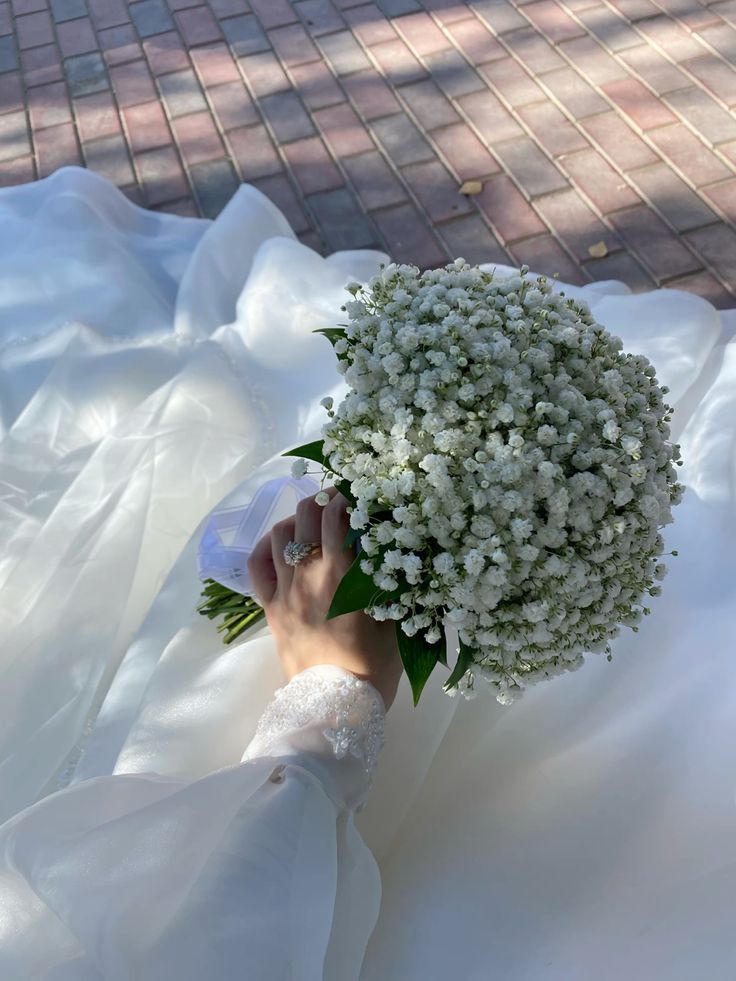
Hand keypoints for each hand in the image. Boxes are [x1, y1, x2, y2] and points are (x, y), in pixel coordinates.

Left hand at [247, 486, 402, 709]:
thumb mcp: (394, 619)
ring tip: (312, 522)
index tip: (359, 494)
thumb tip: (394, 552)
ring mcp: (284, 590)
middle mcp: (308, 574)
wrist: (335, 708)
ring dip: (296, 520)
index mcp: (341, 574)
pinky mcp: (269, 609)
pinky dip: (266, 547)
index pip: (338, 516)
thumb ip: (390, 582)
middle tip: (337, 503)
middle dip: (322, 500)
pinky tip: (280, 545)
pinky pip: (257, 566)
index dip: (348, 497)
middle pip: (306, 516)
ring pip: (279, 534)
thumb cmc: (372, 666)